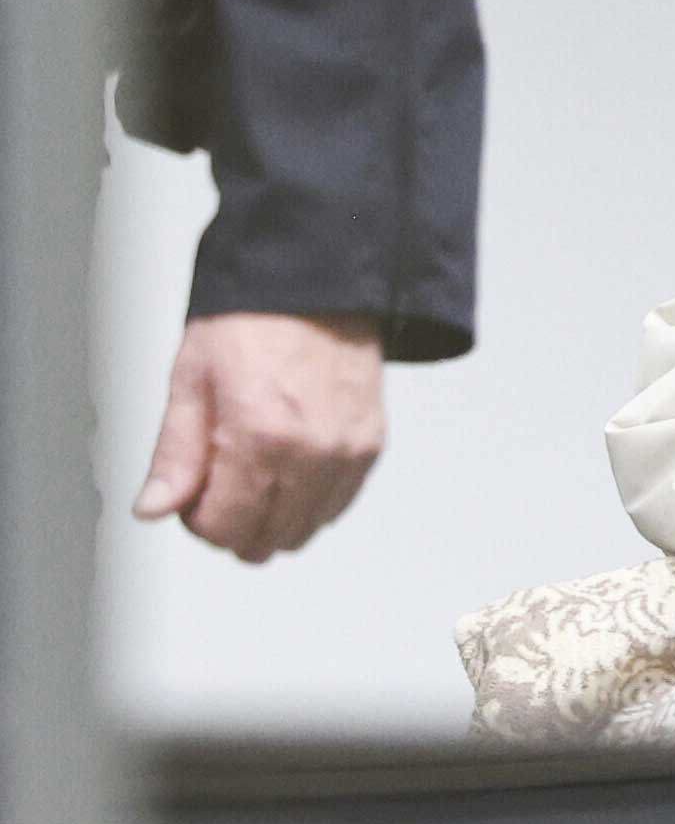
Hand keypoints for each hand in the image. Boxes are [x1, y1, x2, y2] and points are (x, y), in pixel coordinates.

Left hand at [132, 312, 385, 562]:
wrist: (318, 284)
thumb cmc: (255, 319)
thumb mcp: (192, 380)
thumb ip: (174, 455)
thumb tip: (155, 507)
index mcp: (260, 437)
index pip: (226, 527)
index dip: (198, 520)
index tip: (192, 497)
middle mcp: (312, 453)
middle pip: (267, 539)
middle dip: (234, 524)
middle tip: (219, 487)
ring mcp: (347, 453)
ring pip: (304, 530)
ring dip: (274, 517)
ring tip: (255, 475)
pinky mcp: (370, 446)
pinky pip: (336, 505)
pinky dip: (308, 501)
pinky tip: (289, 469)